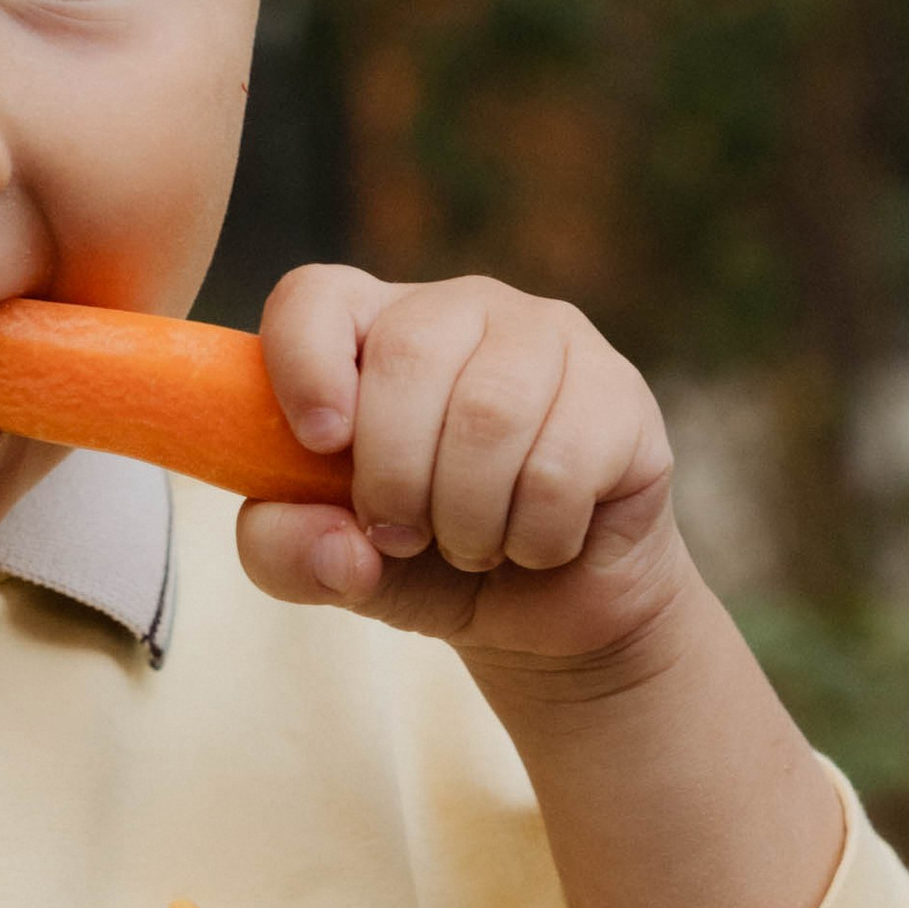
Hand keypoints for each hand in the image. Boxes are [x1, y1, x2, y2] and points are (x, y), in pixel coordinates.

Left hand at [238, 266, 688, 676]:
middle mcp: (462, 309)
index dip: (304, 363)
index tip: (318, 444)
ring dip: (466, 517)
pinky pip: (562, 466)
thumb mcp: (333, 567)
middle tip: (401, 536)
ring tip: (471, 546)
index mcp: (371, 328)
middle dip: (394, 476)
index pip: (314, 297)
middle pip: (408, 355)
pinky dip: (533, 536)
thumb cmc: (426, 563)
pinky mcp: (620, 392)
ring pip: (490, 413)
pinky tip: (536, 541)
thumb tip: (343, 548)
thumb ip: (288, 553)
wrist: (550, 610)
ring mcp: (549, 337)